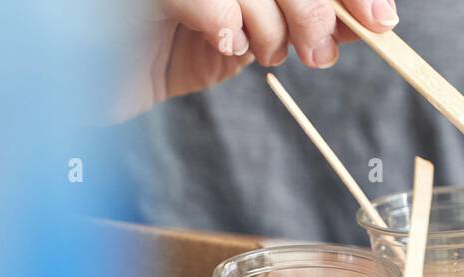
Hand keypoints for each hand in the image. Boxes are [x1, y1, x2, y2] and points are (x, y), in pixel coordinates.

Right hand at [108, 0, 399, 118]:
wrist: (83, 81)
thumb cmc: (159, 51)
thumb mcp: (243, 36)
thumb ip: (298, 21)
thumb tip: (366, 21)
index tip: (379, 20)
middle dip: (316, 6)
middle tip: (319, 52)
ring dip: (272, 24)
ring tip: (261, 55)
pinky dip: (225, 21)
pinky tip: (223, 46)